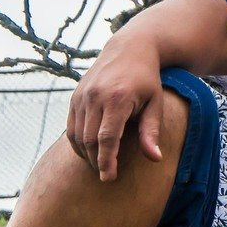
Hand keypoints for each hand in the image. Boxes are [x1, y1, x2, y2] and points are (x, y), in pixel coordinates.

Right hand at [66, 31, 164, 181]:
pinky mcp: (74, 97)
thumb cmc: (146, 79)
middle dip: (96, 161)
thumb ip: (151, 131)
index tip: (109, 178)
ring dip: (86, 154)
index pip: (107, 138)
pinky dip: (77, 142)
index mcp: (117, 99)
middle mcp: (95, 97)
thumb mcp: (155, 102)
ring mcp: (81, 96)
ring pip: (77, 135)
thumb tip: (155, 158)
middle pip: (89, 139)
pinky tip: (89, 151)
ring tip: (99, 165)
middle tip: (106, 175)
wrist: (128, 49)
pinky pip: (71, 126)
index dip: (107, 160)